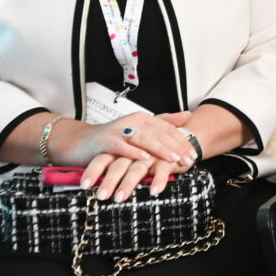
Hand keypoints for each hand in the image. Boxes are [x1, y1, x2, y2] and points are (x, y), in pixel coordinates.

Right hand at [54, 110, 197, 201]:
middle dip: (176, 148)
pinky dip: (133, 152)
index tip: (194, 155)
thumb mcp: (141, 130)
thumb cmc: (114, 140)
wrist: (81, 143)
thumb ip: (164, 122)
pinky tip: (144, 158)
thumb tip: (188, 115)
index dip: (182, 142)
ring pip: (143, 139)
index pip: (168, 130)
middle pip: (159, 134)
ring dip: (160, 150)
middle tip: (189, 160)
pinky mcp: (105, 141)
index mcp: (144, 119)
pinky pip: (121, 146)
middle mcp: (133, 121)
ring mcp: (118, 130)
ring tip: (173, 159)